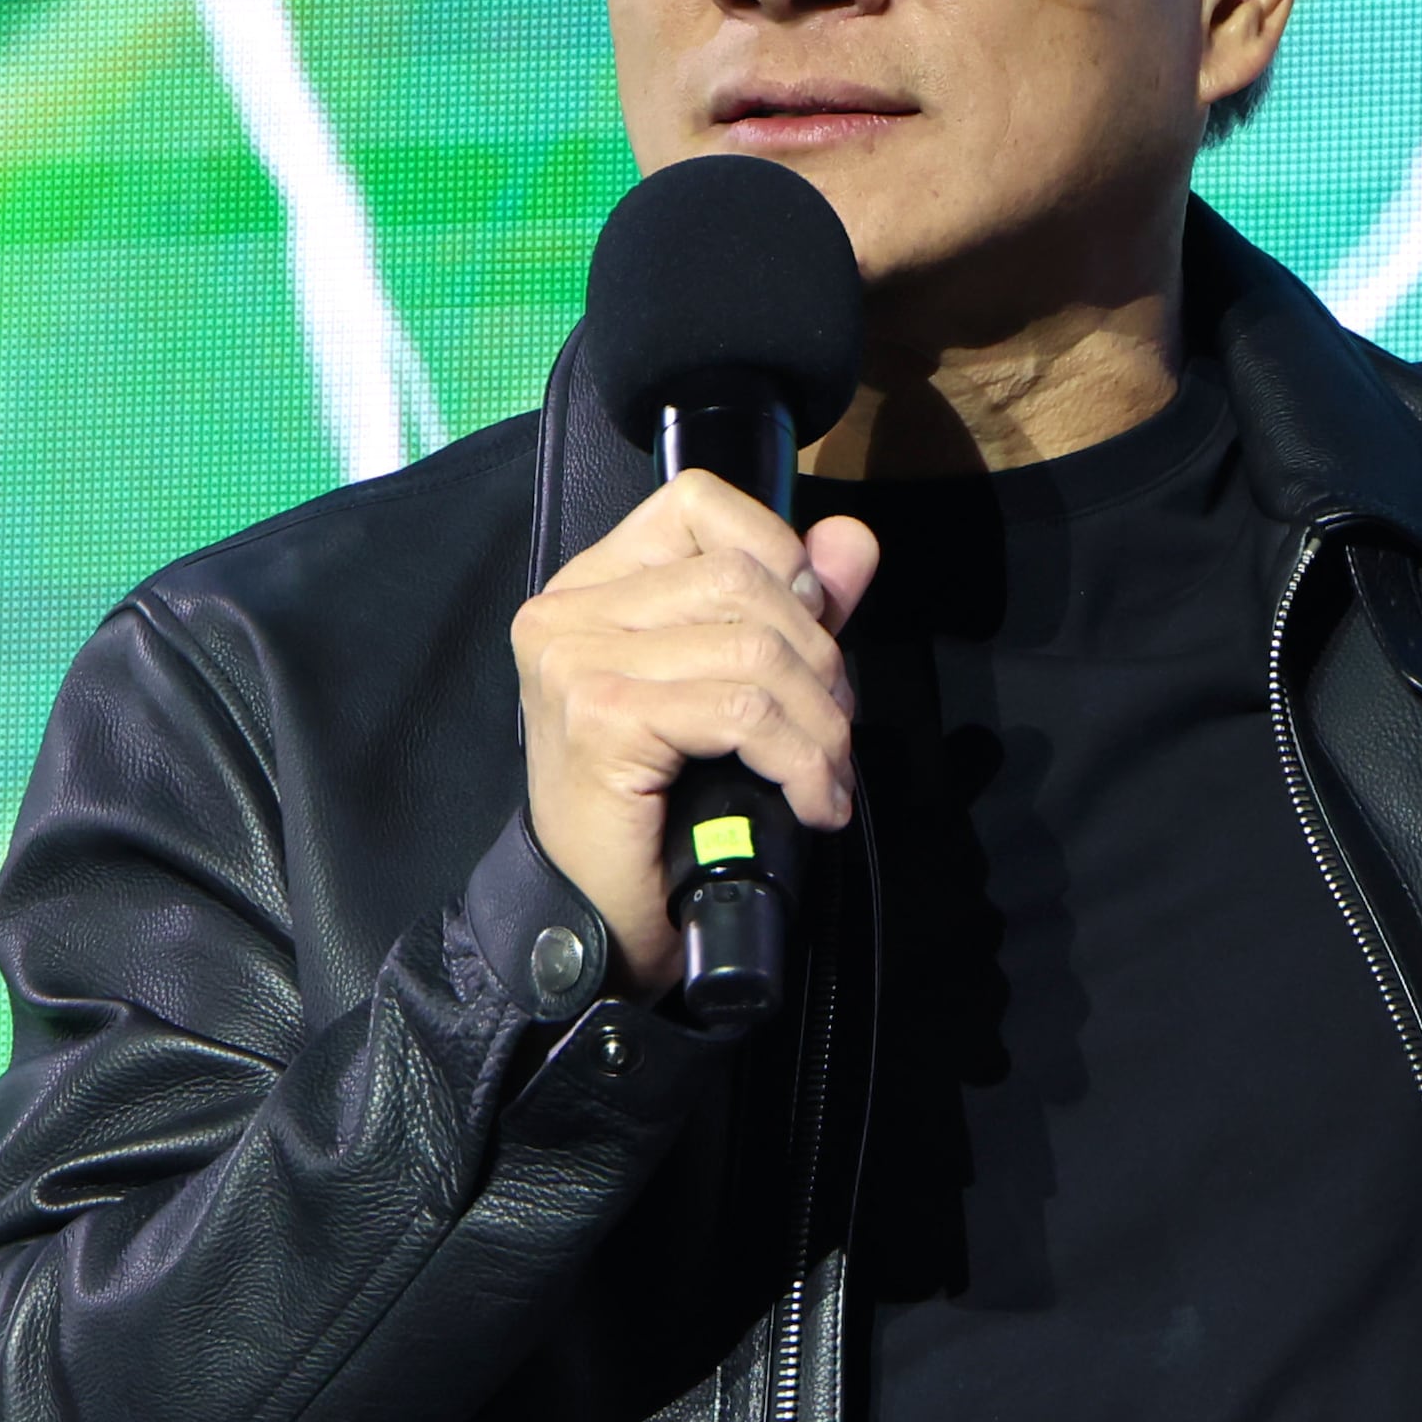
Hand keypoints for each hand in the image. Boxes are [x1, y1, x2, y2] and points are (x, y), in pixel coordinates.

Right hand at [511, 473, 881, 991]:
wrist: (605, 919)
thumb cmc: (663, 810)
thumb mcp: (739, 689)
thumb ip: (794, 607)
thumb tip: (852, 540)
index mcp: (594, 585)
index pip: (697, 502)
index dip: (778, 553)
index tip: (810, 628)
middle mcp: (569, 610)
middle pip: (742, 579)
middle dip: (818, 658)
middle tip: (832, 729)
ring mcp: (577, 660)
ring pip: (753, 648)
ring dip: (820, 722)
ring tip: (826, 773)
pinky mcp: (601, 717)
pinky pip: (742, 711)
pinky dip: (800, 759)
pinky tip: (812, 801)